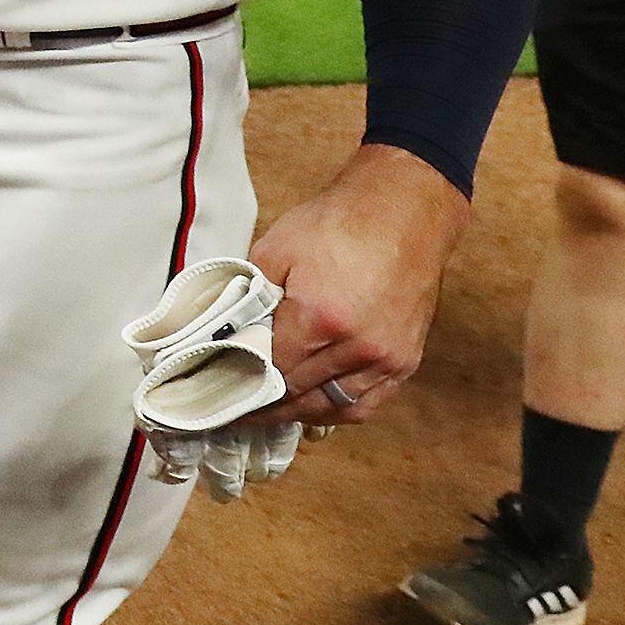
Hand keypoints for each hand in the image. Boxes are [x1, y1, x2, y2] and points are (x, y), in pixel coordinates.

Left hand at [250, 144, 470, 428]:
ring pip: (331, 405)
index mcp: (319, 316)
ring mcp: (386, 358)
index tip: (218, 393)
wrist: (401, 213)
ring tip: (269, 408)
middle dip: (263, 402)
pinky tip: (312, 403)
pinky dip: (335, 407)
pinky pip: (366, 403)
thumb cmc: (336, 225)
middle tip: (235, 406)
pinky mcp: (405, 361)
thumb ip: (250, 298)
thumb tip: (227, 334)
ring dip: (298, 410)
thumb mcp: (275, 250)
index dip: (241, 383)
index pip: (270, 369)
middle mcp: (357, 346)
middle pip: (298, 393)